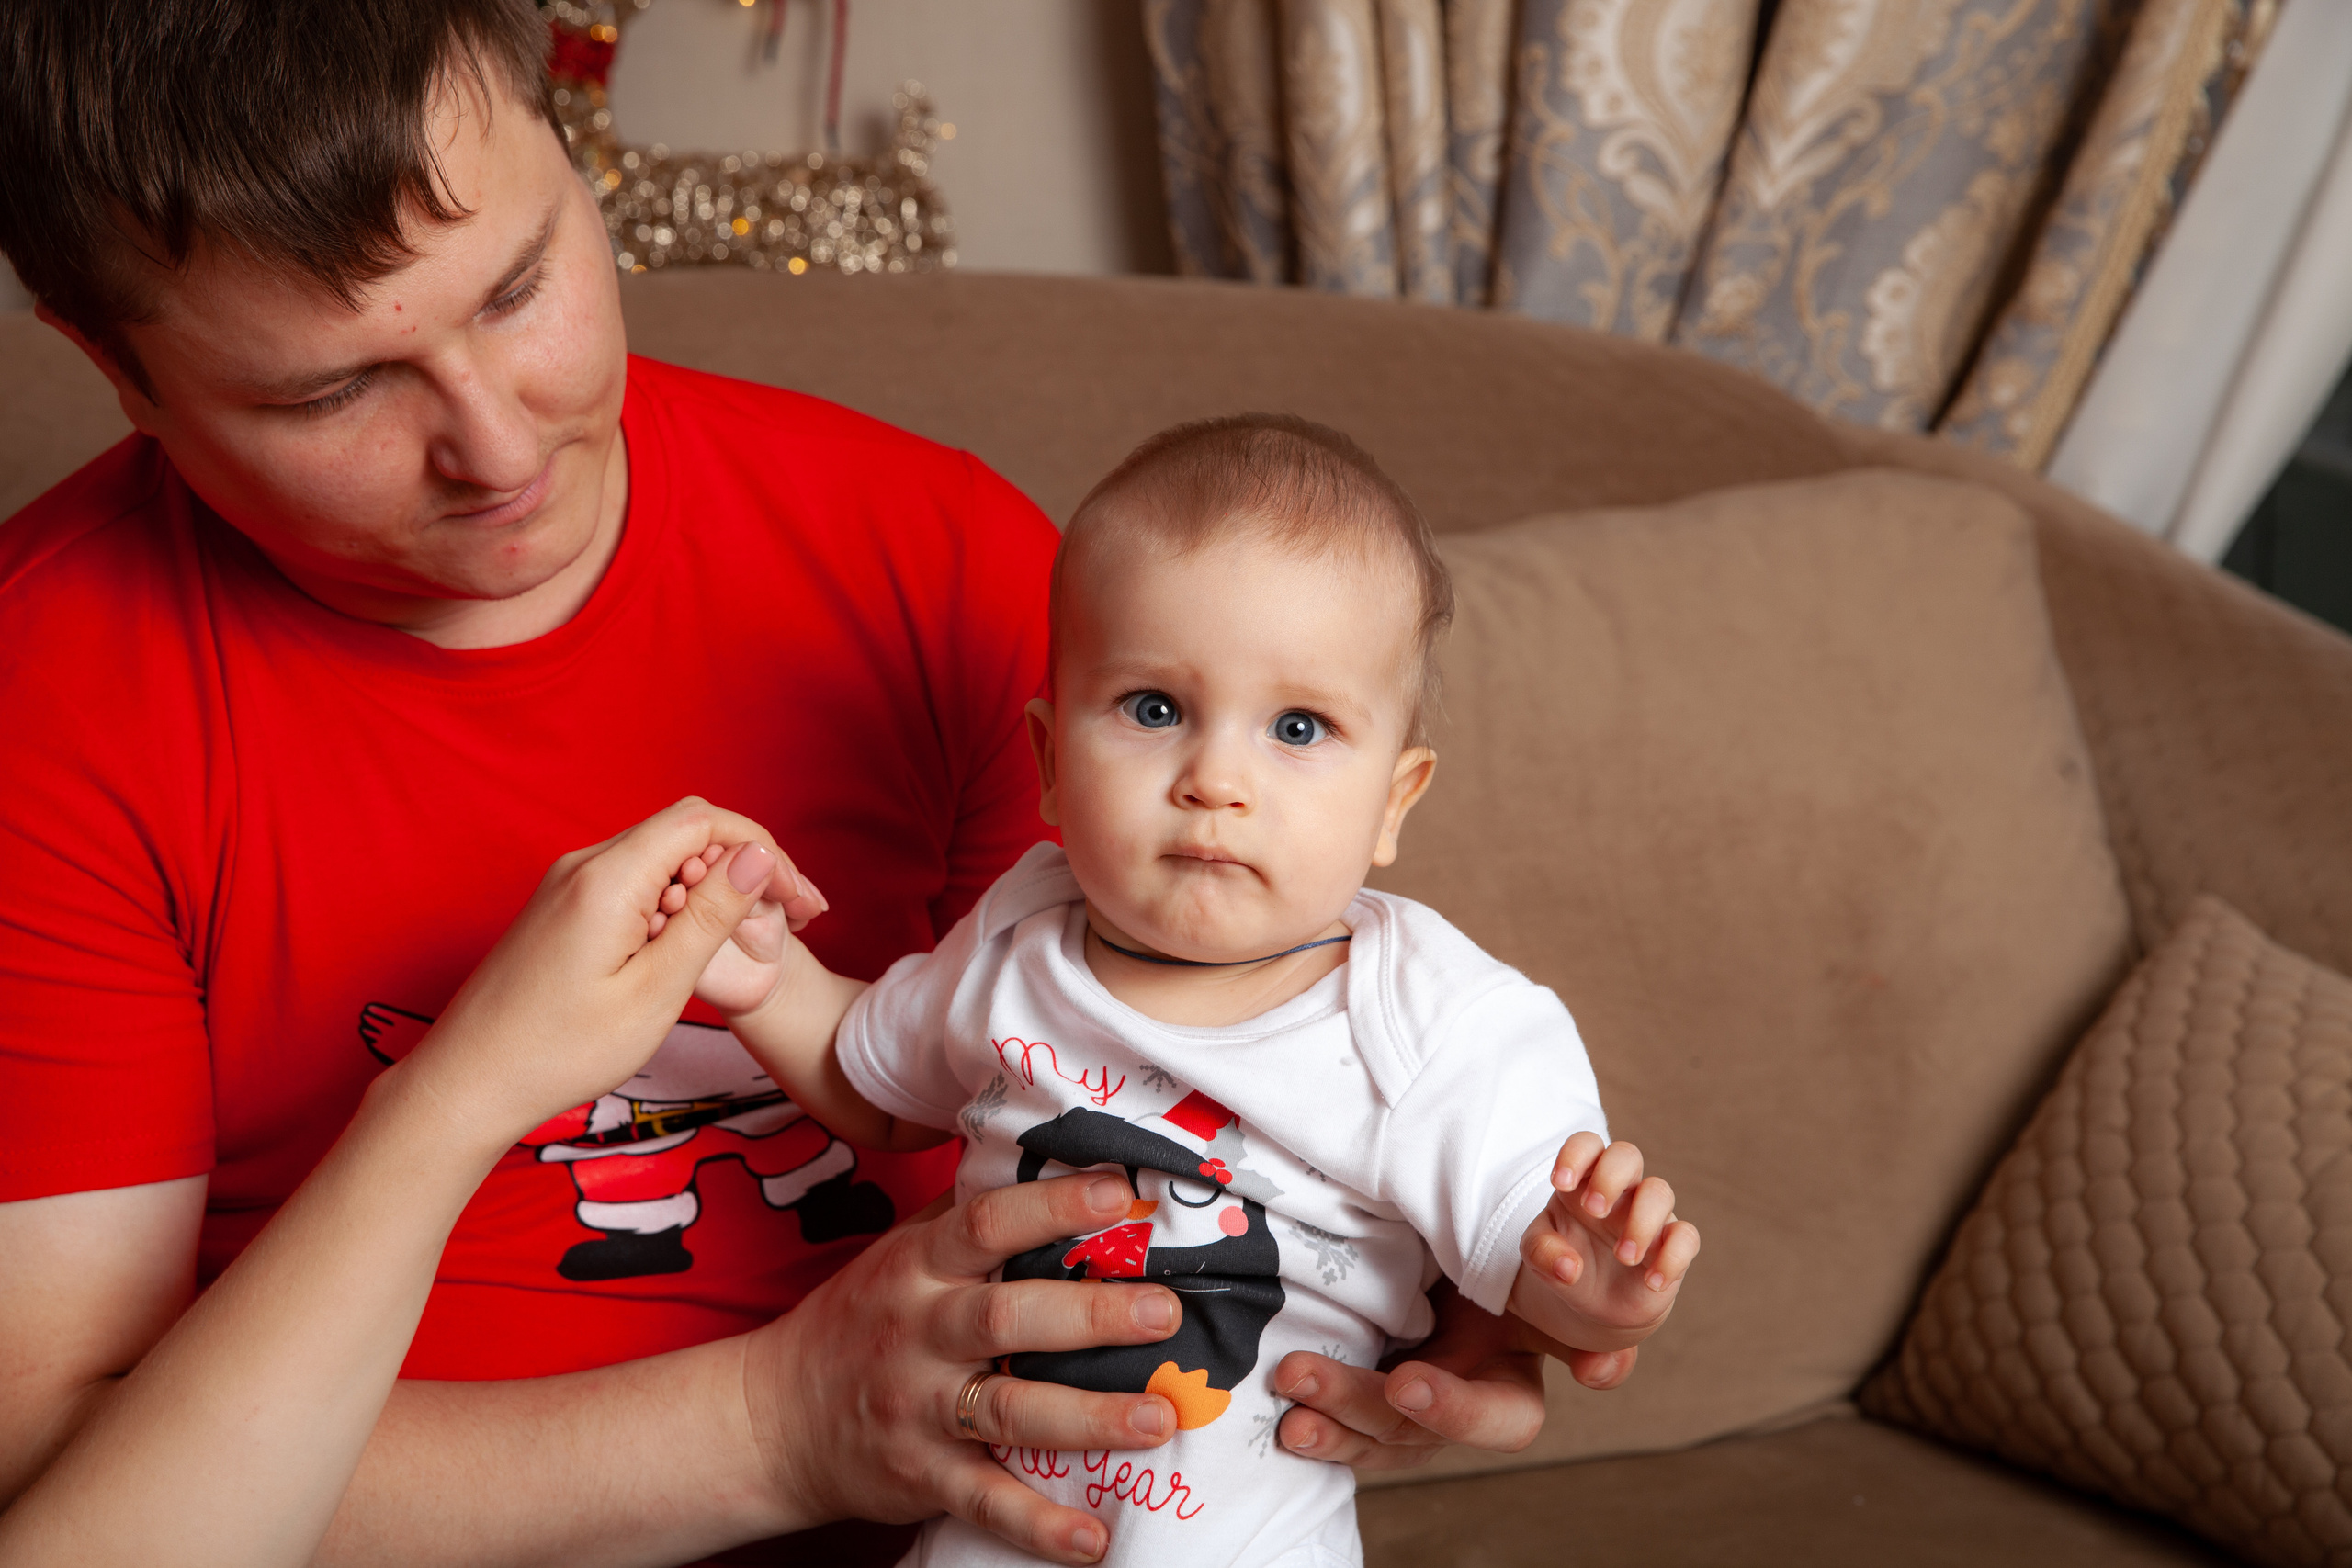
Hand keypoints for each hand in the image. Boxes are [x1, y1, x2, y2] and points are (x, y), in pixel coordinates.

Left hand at [398, 798, 796, 1142]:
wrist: (468, 1082)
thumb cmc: (560, 1050)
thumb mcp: (656, 990)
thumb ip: (709, 917)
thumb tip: (757, 856)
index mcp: (607, 879)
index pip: (705, 821)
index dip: (763, 850)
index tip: (799, 902)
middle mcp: (584, 865)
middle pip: (686, 831)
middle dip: (745, 864)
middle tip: (790, 919)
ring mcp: (568, 884)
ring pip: (661, 856)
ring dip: (711, 886)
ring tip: (743, 940)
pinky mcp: (562, 907)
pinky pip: (633, 880)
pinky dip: (675, 902)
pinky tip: (688, 948)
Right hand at [744, 1174, 1182, 1565]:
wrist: (773, 1417)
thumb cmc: (861, 1319)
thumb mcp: (901, 1252)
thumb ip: (969, 1216)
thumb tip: (1057, 1158)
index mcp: (919, 1266)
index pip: (987, 1224)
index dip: (1052, 1206)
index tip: (1120, 1192)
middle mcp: (920, 1332)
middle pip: (1007, 1317)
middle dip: (1091, 1316)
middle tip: (1165, 1312)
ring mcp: (920, 1409)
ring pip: (1008, 1411)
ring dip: (1087, 1418)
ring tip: (1158, 1418)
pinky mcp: (923, 1476)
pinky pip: (985, 1501)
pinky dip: (1038, 1525)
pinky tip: (1093, 1540)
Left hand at [1269, 1282, 1636, 1469]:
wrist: (1453, 1247)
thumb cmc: (1495, 1252)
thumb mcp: (1525, 1264)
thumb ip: (1556, 1295)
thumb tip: (1598, 1366)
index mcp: (1512, 1379)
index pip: (1500, 1418)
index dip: (1455, 1409)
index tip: (1407, 1381)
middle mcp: (1464, 1406)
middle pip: (1415, 1431)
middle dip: (1358, 1406)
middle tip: (1301, 1376)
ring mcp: (1415, 1413)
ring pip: (1375, 1439)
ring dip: (1328, 1422)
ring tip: (1286, 1395)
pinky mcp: (1373, 1407)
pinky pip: (1347, 1432)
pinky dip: (1317, 1426)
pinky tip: (1280, 1414)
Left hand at [1509, 1133, 1699, 1352]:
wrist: (1590, 1304)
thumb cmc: (1565, 1260)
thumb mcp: (1538, 1255)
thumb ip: (1540, 1252)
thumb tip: (1569, 1267)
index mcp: (1584, 1180)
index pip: (1587, 1144)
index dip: (1575, 1154)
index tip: (1559, 1184)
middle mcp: (1620, 1190)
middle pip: (1627, 1154)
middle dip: (1611, 1177)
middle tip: (1594, 1211)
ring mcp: (1649, 1215)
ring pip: (1660, 1192)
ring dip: (1641, 1224)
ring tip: (1624, 1258)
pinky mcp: (1672, 1245)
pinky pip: (1687, 1236)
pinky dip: (1672, 1258)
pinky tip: (1651, 1282)